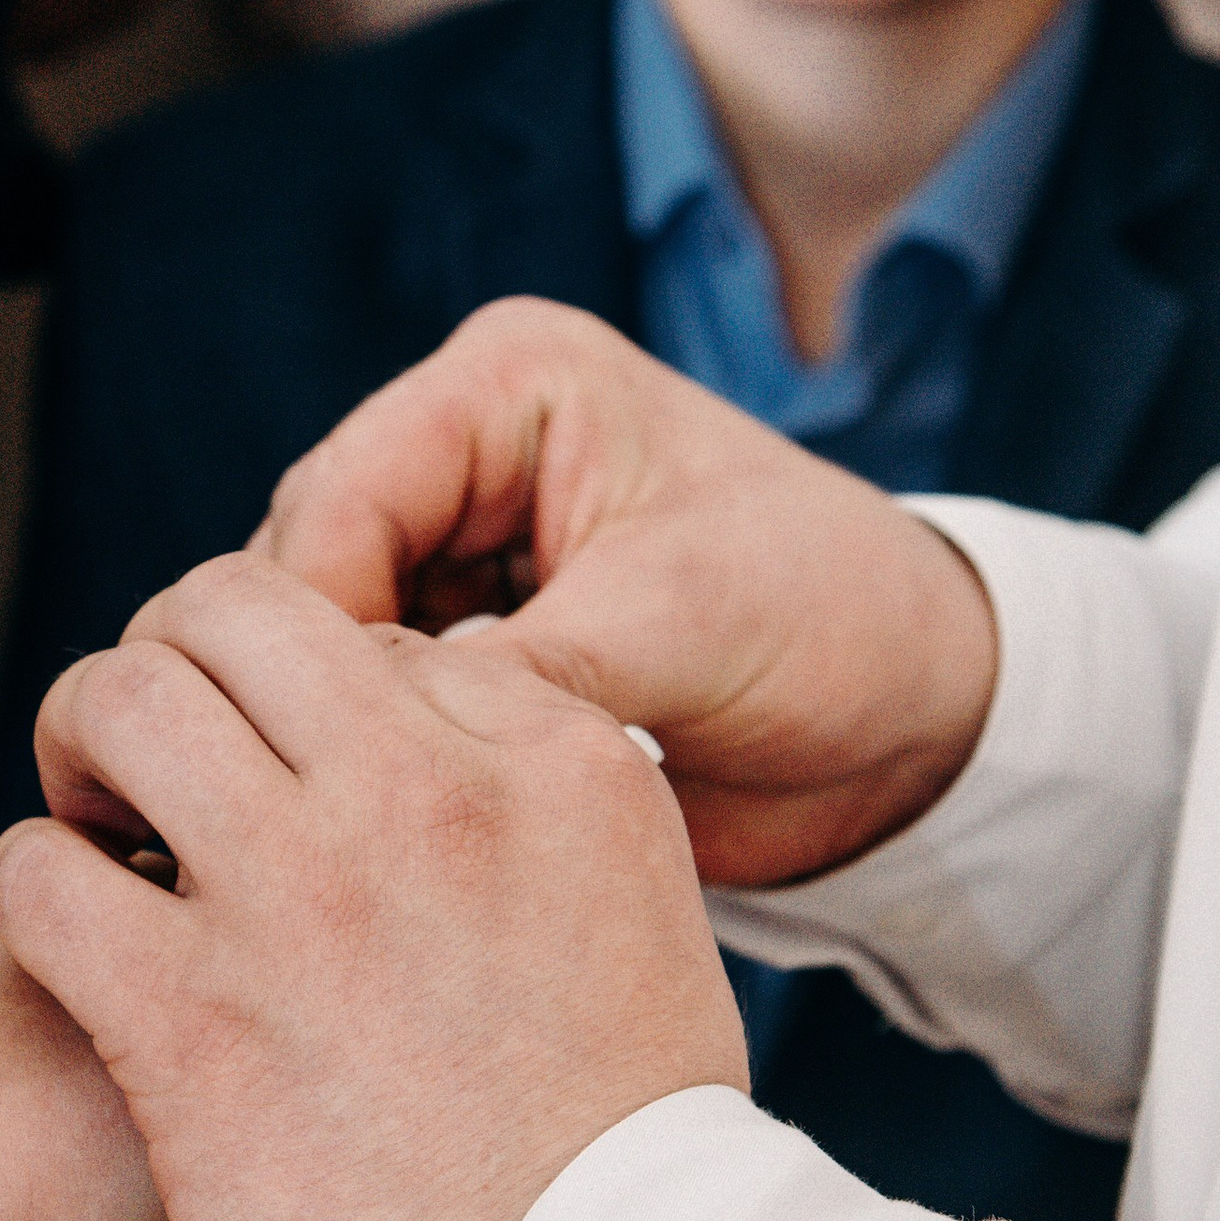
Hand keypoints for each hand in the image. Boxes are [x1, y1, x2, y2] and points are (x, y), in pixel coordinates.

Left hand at [0, 557, 745, 1220]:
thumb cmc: (617, 1169)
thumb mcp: (641, 930)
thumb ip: (536, 816)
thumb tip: (438, 741)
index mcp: (556, 766)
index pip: (375, 638)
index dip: (303, 698)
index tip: (287, 780)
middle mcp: (426, 798)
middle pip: (234, 613)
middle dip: (168, 663)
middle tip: (149, 765)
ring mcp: (300, 899)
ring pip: (121, 700)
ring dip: (81, 749)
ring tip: (94, 830)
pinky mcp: (189, 1019)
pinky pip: (38, 873)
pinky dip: (30, 895)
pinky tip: (67, 952)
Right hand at [257, 298, 997, 888]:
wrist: (919, 720)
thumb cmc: (835, 621)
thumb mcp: (681, 624)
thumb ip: (525, 666)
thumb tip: (376, 737)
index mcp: (507, 385)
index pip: (338, 498)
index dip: (307, 627)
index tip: (309, 751)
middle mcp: (462, 455)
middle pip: (301, 570)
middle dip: (306, 688)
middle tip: (304, 807)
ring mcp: (458, 557)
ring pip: (318, 651)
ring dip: (336, 737)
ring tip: (342, 833)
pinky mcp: (468, 649)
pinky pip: (371, 708)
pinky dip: (374, 768)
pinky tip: (381, 835)